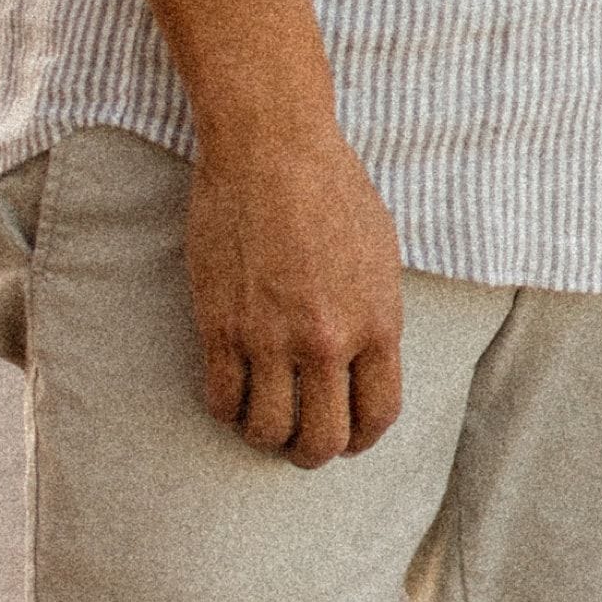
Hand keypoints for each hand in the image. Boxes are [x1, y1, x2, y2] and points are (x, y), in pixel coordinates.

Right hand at [185, 130, 405, 467]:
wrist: (272, 149)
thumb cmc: (332, 189)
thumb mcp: (380, 255)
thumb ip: (376, 316)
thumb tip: (365, 362)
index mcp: (377, 323)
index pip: (377, 414)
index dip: (362, 438)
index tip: (349, 436)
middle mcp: (326, 341)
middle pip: (322, 439)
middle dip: (313, 452)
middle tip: (301, 443)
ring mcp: (270, 337)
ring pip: (267, 430)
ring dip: (266, 437)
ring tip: (264, 421)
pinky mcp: (221, 326)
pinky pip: (221, 399)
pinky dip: (228, 410)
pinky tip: (233, 395)